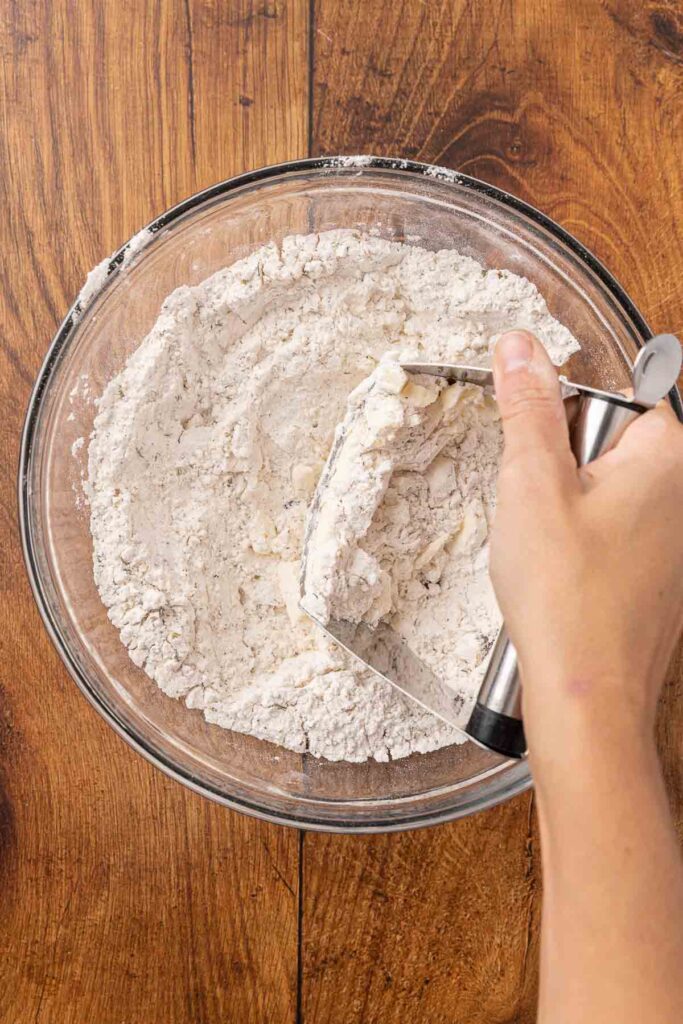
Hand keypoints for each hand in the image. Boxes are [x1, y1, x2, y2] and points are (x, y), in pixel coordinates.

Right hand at [489, 329, 682, 762]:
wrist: (586, 695)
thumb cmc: (567, 595)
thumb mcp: (532, 485)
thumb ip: (528, 407)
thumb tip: (521, 344)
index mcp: (668, 458)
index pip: (614, 397)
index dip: (565, 425)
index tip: (543, 464)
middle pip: (607, 446)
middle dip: (562, 470)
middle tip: (542, 514)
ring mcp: (674, 542)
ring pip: (602, 495)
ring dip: (564, 512)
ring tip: (548, 554)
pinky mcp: (658, 578)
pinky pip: (609, 537)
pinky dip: (579, 549)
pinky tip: (562, 581)